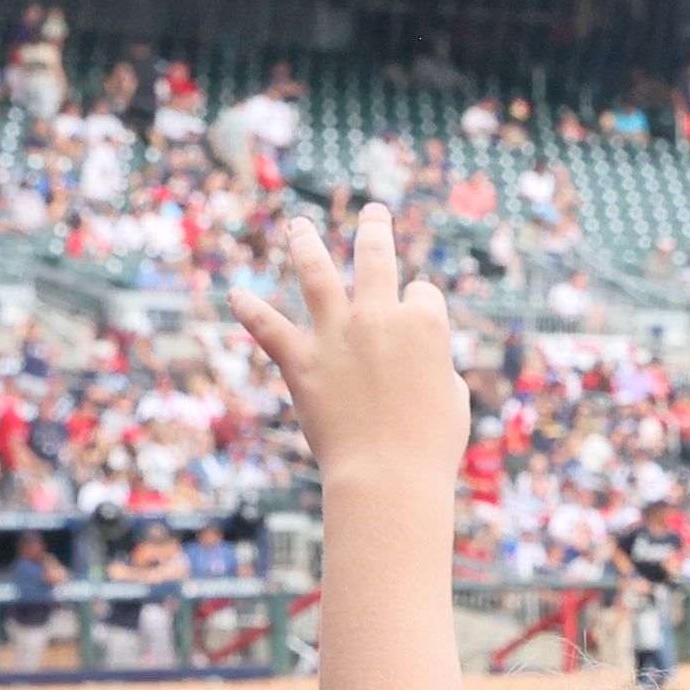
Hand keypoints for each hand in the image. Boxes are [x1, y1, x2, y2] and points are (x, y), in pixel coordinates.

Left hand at [223, 206, 464, 486]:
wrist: (388, 476)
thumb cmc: (432, 444)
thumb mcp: (452, 400)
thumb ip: (434, 367)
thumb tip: (416, 359)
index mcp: (426, 324)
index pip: (423, 294)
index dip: (422, 307)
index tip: (419, 324)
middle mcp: (379, 317)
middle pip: (375, 257)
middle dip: (375, 229)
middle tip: (373, 213)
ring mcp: (335, 335)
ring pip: (315, 273)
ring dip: (305, 244)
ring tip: (298, 226)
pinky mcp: (300, 360)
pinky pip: (267, 326)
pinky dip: (249, 310)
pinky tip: (236, 295)